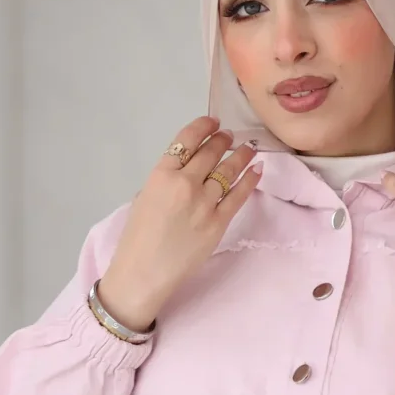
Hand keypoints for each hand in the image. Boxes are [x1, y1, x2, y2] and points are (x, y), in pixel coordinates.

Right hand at [97, 117, 261, 330]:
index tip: (213, 122)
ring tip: (248, 147)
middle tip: (230, 136)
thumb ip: (165, 181)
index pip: (187, 140)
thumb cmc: (137, 239)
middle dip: (223, 140)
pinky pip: (239, 195)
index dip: (204, 126)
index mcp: (161, 174)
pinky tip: (257, 169)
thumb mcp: (143, 198)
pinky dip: (250, 179)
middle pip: (210, 152)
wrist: (143, 273)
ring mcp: (204, 203)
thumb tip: (186, 173)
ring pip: (228, 170)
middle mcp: (185, 183)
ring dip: (241, 155)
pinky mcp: (219, 222)